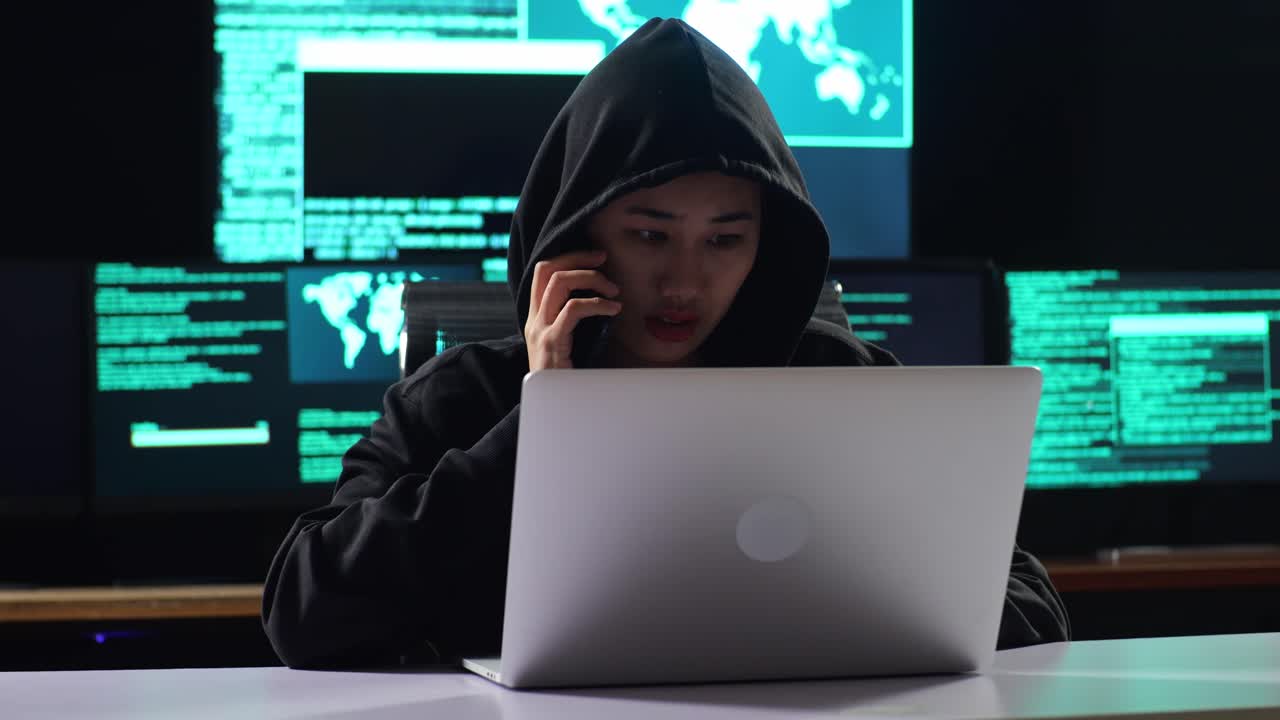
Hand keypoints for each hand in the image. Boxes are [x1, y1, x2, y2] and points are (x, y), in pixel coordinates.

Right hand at [525, 250, 621, 370]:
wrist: (553, 409)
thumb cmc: (567, 379)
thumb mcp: (570, 345)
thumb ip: (578, 324)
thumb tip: (607, 302)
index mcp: (536, 317)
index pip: (544, 272)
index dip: (569, 257)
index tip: (596, 257)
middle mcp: (534, 319)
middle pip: (548, 269)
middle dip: (579, 258)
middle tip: (605, 260)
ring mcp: (540, 329)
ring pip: (560, 282)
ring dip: (591, 279)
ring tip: (613, 290)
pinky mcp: (551, 341)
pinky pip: (573, 309)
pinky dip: (598, 304)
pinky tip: (614, 310)